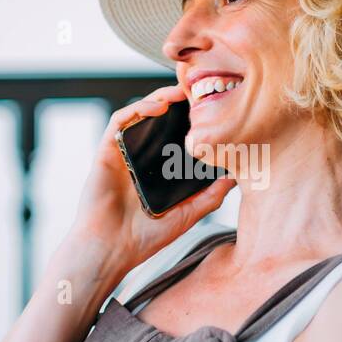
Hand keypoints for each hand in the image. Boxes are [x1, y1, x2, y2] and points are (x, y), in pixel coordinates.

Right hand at [69, 83, 235, 275]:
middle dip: (177, 103)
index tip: (211, 109)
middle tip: (197, 90)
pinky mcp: (106, 152)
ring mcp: (122, 154)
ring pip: (139, 115)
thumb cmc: (143, 239)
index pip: (174, 138)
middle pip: (158, 121)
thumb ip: (210, 196)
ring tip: (180, 92)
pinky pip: (119, 122)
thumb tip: (235, 177)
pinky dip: (138, 108)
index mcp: (157, 172)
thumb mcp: (187, 215)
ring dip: (159, 98)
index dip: (190, 121)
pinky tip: (157, 105)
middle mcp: (139, 159)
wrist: (110, 251)